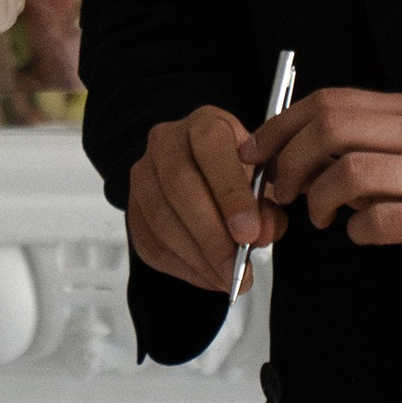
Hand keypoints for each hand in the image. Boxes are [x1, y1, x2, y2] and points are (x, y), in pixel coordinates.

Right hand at [128, 105, 278, 295]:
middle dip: (212, 234)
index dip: (230, 193)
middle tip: (237, 267)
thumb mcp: (263, 178)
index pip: (210, 148)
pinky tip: (209, 276)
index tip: (249, 233)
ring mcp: (143, 176)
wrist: (202, 171)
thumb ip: (268, 204)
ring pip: (161, 219)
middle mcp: (166, 143)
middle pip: (180, 186)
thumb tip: (261, 233)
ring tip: (228, 278)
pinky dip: (184, 267)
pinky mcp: (133, 210)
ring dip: (197, 257)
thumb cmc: (238, 172)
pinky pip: (151, 243)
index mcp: (204, 124)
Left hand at [248, 90, 401, 306]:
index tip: (256, 152)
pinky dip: (358, 230)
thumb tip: (300, 155)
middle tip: (283, 191)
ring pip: (351, 171)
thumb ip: (366, 150)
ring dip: (320, 199)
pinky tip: (361, 235)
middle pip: (333, 127)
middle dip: (292, 161)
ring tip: (323, 217)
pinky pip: (382, 220)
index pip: (332, 101)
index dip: (283, 125)